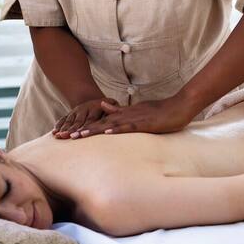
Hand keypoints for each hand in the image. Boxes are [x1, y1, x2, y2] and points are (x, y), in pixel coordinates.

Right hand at [52, 97, 117, 138]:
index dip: (86, 127)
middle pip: (77, 121)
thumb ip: (114, 109)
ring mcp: (75, 111)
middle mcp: (83, 109)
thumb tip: (116, 110)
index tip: (82, 134)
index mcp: (95, 107)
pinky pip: (63, 119)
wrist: (93, 98)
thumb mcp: (112, 104)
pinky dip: (58, 126)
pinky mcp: (70, 114)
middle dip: (72, 130)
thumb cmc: (107, 106)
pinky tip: (54, 132)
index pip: (90, 119)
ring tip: (59, 136)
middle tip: (67, 137)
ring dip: (63, 129)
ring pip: (69, 120)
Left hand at [70, 95, 195, 137]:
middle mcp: (125, 115)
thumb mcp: (137, 110)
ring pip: (109, 125)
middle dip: (80, 131)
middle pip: (99, 124)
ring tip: (76, 136)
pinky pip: (128, 126)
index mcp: (124, 114)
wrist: (181, 105)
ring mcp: (135, 118)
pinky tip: (105, 133)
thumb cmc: (162, 111)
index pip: (100, 122)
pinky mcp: (145, 123)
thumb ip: (120, 110)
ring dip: (92, 131)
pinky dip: (116, 129)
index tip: (68, 134)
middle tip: (63, 137)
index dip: (83, 128)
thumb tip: (103, 106)